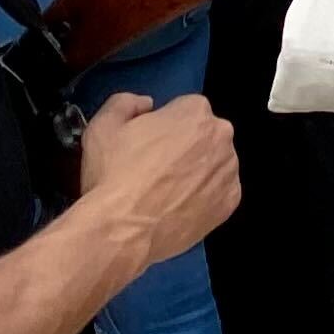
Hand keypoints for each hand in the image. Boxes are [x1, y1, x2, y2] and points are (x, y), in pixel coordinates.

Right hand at [75, 93, 240, 267]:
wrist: (121, 230)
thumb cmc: (112, 175)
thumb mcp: (102, 126)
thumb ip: (125, 103)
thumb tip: (146, 104)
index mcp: (195, 110)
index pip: (183, 110)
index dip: (162, 128)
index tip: (147, 146)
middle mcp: (221, 135)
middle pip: (203, 136)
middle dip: (184, 147)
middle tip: (155, 170)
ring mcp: (229, 170)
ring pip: (213, 164)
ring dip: (196, 172)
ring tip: (166, 193)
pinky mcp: (230, 202)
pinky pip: (219, 193)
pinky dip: (204, 199)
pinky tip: (178, 208)